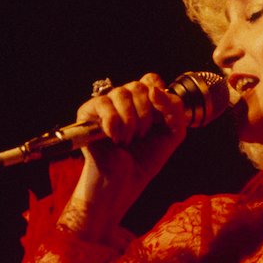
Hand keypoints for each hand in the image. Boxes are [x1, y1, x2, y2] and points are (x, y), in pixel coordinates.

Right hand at [60, 73, 188, 237]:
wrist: (122, 183)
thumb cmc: (144, 160)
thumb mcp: (173, 134)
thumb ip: (174, 109)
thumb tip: (154, 89)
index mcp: (144, 101)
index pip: (151, 79)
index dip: (159, 96)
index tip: (159, 119)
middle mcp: (124, 99)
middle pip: (138, 86)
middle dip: (146, 115)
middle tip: (141, 137)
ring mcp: (105, 105)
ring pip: (122, 93)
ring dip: (130, 122)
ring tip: (128, 141)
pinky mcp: (87, 112)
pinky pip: (104, 104)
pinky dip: (114, 124)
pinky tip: (114, 139)